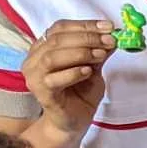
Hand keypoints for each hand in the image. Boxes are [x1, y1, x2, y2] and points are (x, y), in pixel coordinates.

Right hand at [24, 21, 114, 135]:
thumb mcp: (93, 66)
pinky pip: (54, 79)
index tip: (109, 27)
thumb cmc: (80, 92)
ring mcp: (34, 76)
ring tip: (101, 56)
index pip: (61, 28)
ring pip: (53, 57)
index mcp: (44, 47)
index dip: (85, 25)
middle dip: (87, 38)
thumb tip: (112, 35)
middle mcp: (34, 59)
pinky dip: (73, 72)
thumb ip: (98, 50)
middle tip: (109, 41)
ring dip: (80, 53)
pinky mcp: (41, 93)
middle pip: (57, 39)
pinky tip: (88, 71)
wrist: (74, 121)